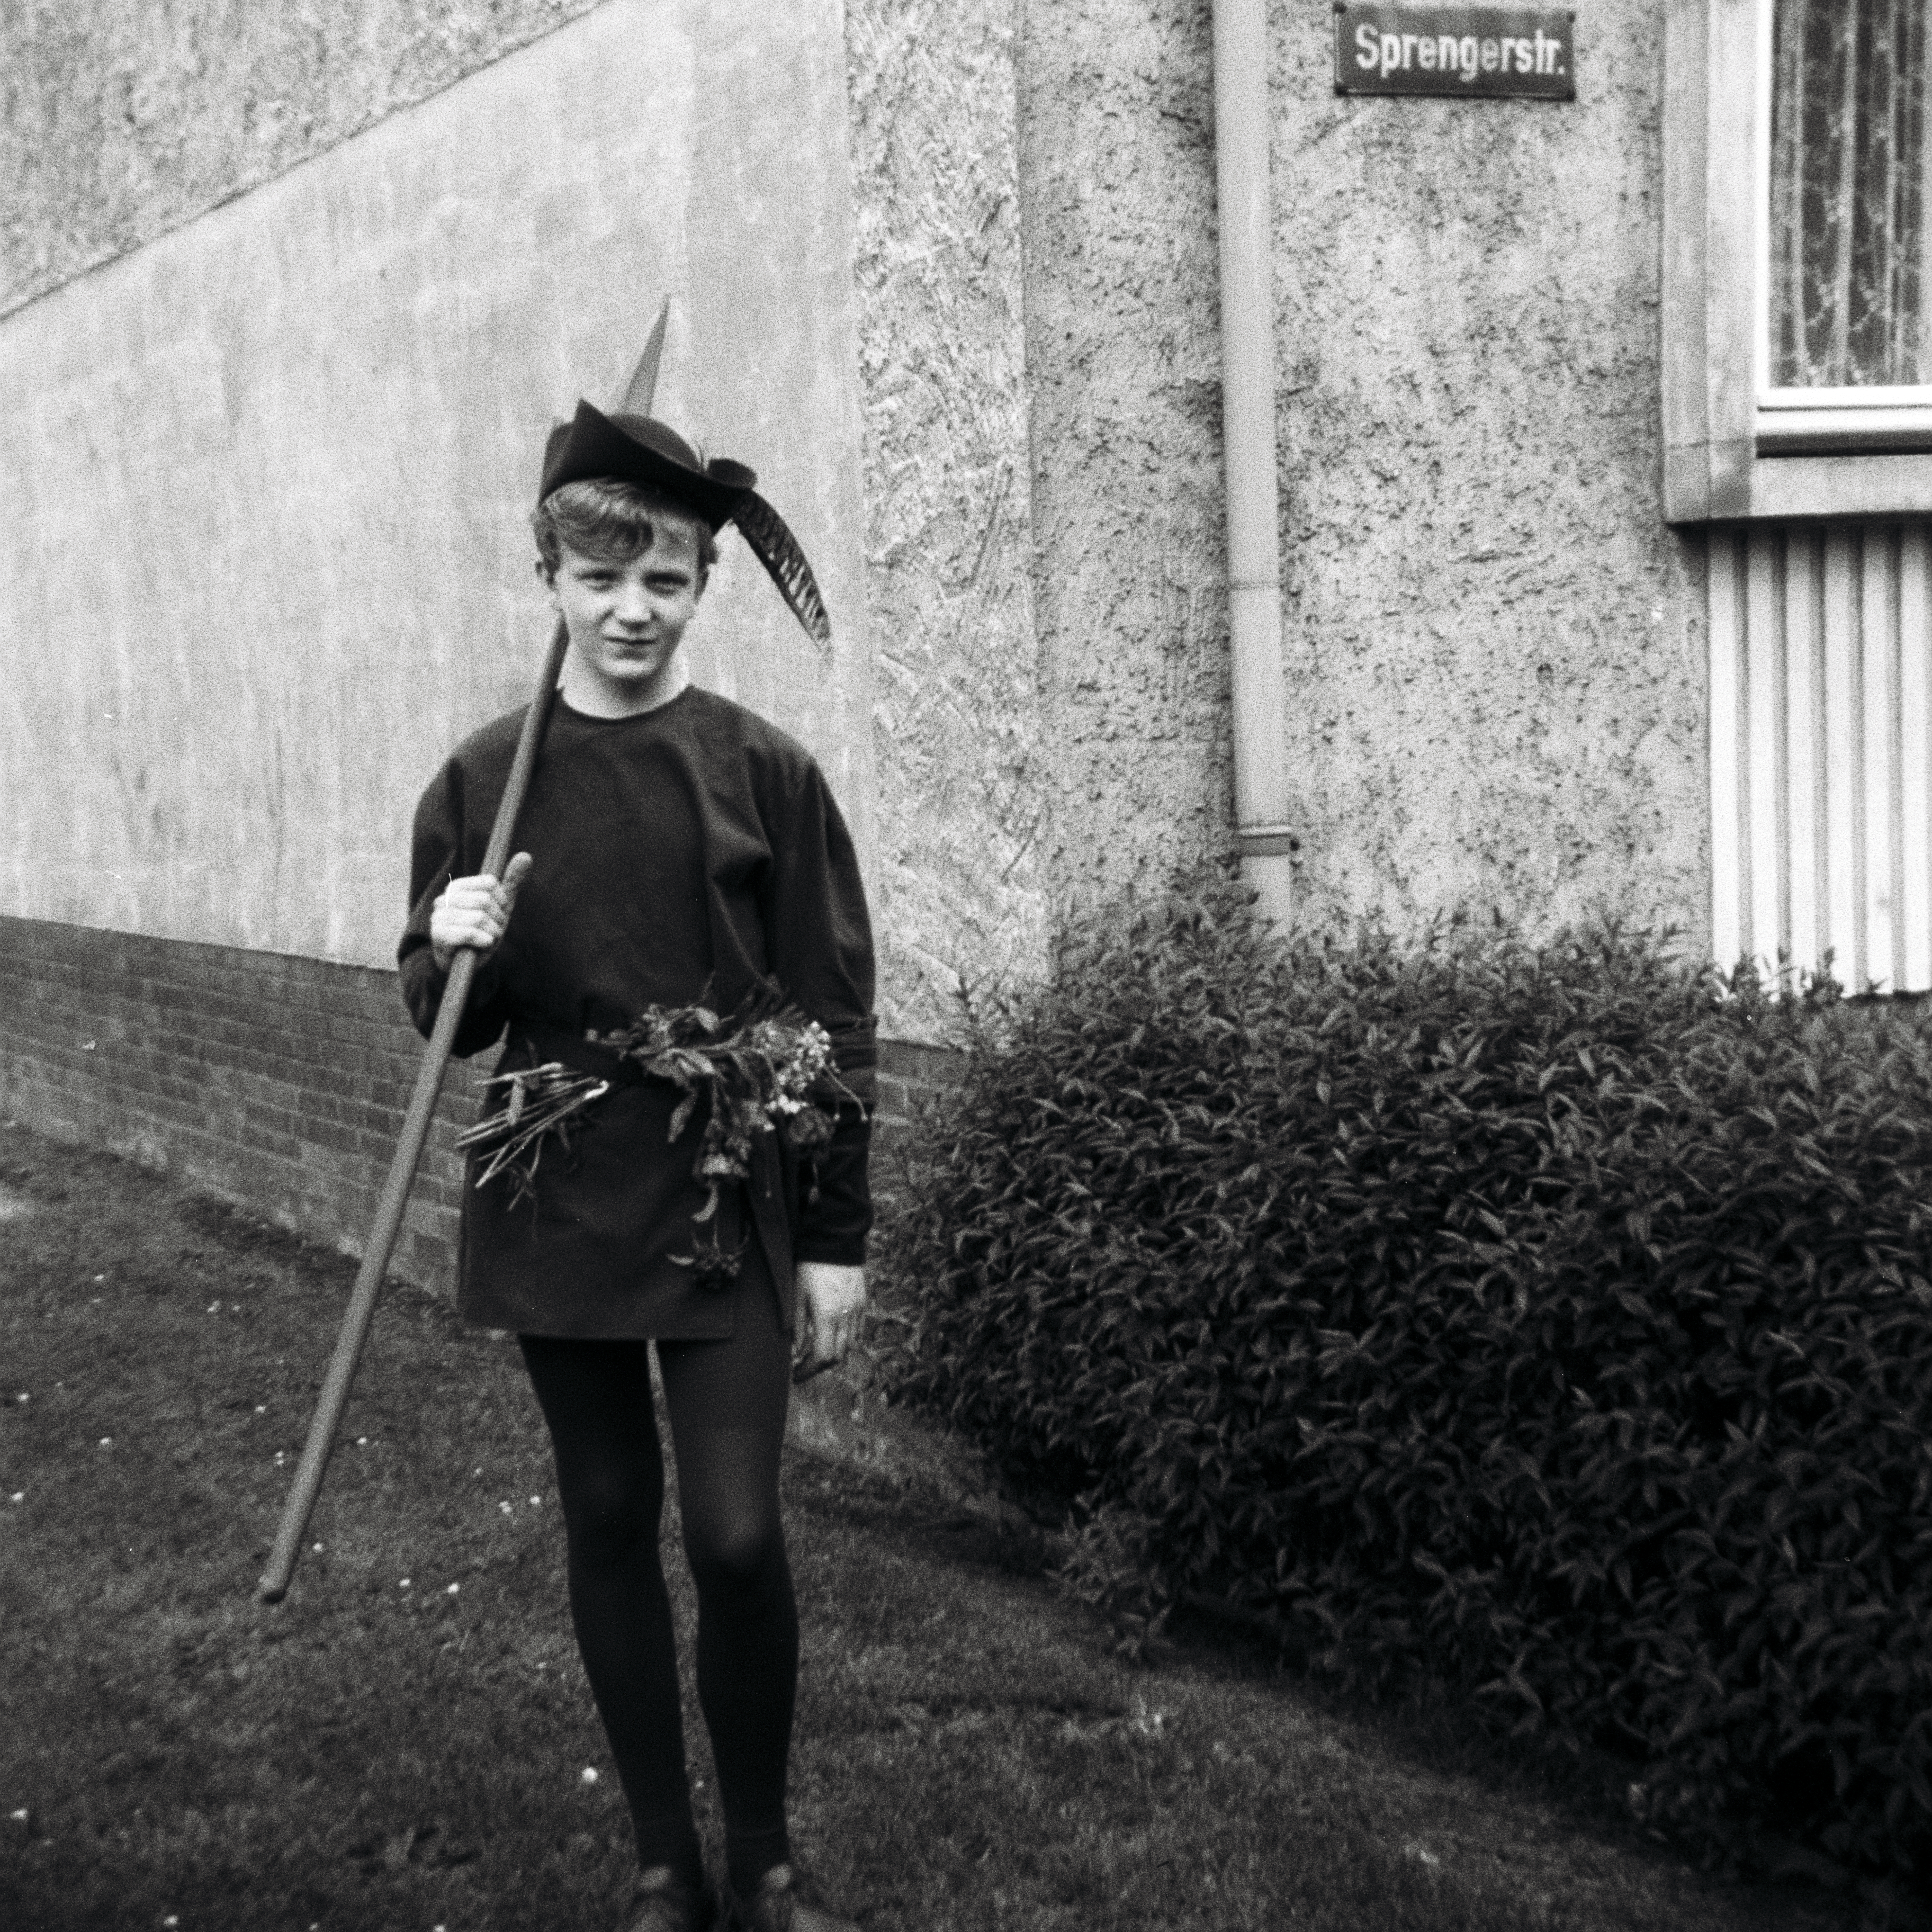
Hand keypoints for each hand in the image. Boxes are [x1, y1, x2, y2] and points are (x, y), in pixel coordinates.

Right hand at [430, 852, 531, 971]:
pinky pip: (469, 933)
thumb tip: (526, 855)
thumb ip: (511, 881)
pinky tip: (482, 945)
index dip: (502, 900)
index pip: (490, 883)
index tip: (499, 912)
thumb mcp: (500, 906)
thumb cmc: (483, 930)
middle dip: (498, 919)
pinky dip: (484, 940)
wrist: (465, 963)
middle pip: (485, 900)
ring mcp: (439, 916)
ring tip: (487, 938)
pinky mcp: (439, 935)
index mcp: (457, 887)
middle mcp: (444, 899)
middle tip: (493, 929)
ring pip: (479, 917)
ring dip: (492, 932)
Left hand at [793, 1262, 865, 1383]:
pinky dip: (846, 1339)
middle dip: (820, 1366)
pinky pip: (858, 1331)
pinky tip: (833, 1335)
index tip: (796, 1375)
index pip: (822, 1357)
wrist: (835, 1241)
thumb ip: (797, 1326)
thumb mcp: (797, 1295)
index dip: (808, 1370)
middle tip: (804, 1365)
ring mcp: (857, 1310)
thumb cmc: (810, 1266)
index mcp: (827, 1316)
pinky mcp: (863, 1302)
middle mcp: (846, 1317)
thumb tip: (795, 1351)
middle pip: (837, 1356)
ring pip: (850, 1346)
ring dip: (834, 1353)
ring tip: (818, 1351)